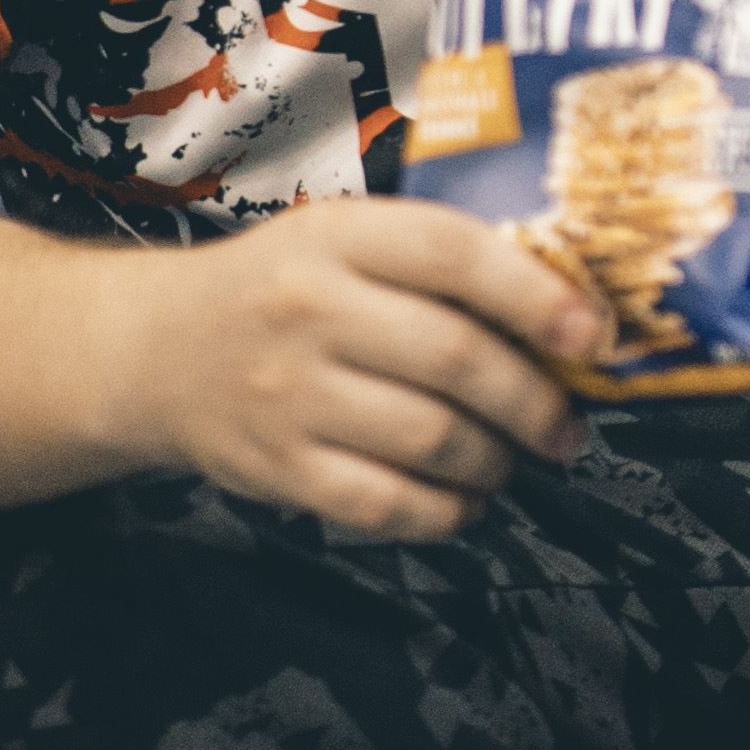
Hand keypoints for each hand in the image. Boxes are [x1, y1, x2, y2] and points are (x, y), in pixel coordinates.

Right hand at [112, 198, 603, 539]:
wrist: (154, 351)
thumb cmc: (286, 288)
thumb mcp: (346, 238)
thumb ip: (440, 262)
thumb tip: (568, 313)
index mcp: (340, 237)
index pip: (454, 255)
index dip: (537, 295)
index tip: (594, 334)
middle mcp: (310, 310)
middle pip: (453, 358)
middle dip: (533, 400)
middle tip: (568, 426)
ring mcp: (286, 394)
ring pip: (427, 437)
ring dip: (495, 459)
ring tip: (517, 459)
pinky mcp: (273, 467)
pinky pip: (380, 504)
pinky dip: (443, 512)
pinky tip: (467, 502)